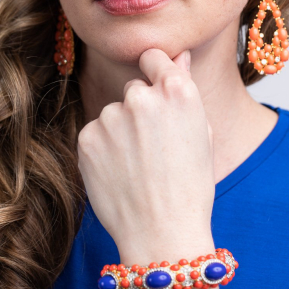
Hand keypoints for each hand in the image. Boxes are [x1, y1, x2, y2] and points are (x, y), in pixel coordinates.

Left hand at [77, 49, 214, 264]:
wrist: (162, 232)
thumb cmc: (190, 186)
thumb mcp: (201, 134)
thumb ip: (185, 90)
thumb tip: (177, 57)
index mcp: (177, 92)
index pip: (154, 56)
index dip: (154, 69)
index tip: (152, 83)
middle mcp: (141, 98)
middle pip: (134, 90)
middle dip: (141, 109)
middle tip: (152, 145)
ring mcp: (110, 118)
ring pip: (113, 114)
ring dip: (121, 131)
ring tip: (136, 165)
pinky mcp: (86, 138)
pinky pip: (96, 133)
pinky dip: (104, 148)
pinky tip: (118, 171)